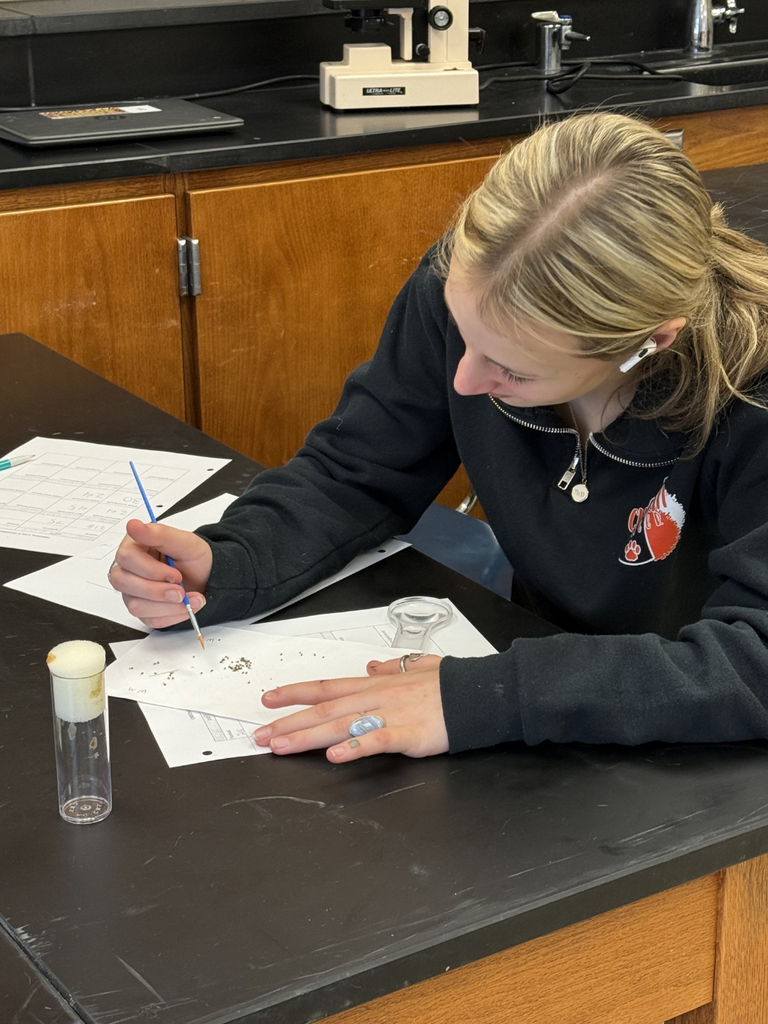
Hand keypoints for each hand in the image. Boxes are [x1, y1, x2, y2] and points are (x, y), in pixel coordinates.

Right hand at [108, 519, 212, 627]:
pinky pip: (149, 619)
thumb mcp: (185, 542)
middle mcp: (129, 569)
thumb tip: (134, 525)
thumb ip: (160, 534)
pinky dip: (172, 615)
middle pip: (124, 583)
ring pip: (135, 605)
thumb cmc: (194, 558)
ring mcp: (132, 591)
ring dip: (167, 605)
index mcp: (135, 546)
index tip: (176, 575)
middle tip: (181, 590)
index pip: (127, 558)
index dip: (152, 570)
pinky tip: (184, 606)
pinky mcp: (142, 609)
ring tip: (187, 598)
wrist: (207, 577)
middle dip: (157, 590)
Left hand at [253, 654, 446, 761]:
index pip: (327, 687)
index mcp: (376, 684)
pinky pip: (376, 741)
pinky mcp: (408, 734)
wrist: (478, 693)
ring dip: (308, 737)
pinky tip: (335, 756)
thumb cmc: (449, 683)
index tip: (268, 700)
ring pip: (340, 725)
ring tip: (281, 746)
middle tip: (260, 736)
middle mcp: (376, 697)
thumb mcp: (417, 667)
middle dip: (289, 723)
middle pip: (324, 709)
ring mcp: (390, 715)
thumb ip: (392, 668)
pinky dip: (354, 748)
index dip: (295, 693)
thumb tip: (372, 666)